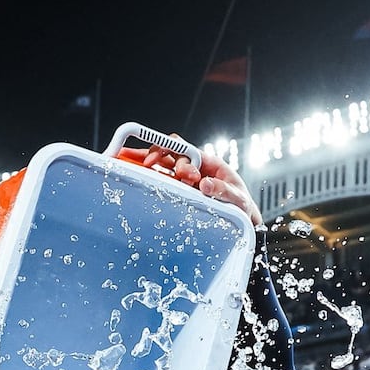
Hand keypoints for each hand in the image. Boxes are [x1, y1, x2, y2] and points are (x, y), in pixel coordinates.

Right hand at [145, 145, 262, 225]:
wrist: (244, 221)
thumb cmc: (242, 206)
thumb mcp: (238, 198)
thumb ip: (223, 190)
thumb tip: (205, 184)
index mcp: (208, 163)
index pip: (184, 149)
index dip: (170, 151)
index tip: (160, 161)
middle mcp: (194, 168)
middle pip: (168, 154)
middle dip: (154, 155)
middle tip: (146, 165)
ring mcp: (187, 180)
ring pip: (162, 166)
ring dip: (145, 163)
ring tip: (125, 159)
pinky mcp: (182, 192)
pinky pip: (163, 181)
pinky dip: (149, 177)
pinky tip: (135, 175)